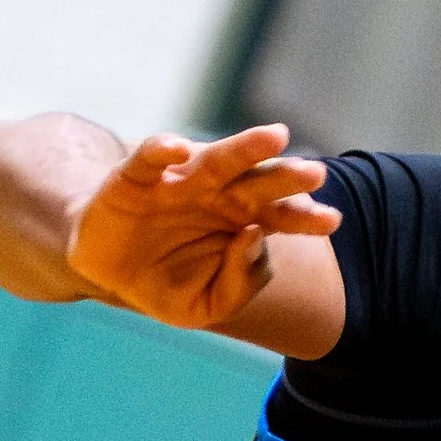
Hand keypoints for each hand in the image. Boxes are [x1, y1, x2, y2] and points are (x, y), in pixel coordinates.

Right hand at [65, 123, 339, 330]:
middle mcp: (214, 196)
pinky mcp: (134, 179)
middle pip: (257, 183)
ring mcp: (177, 184)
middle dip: (286, 177)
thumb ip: (241, 283)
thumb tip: (255, 238)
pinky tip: (179, 150)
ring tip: (276, 136)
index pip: (280, 218)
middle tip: (318, 171)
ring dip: (245, 148)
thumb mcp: (209, 303)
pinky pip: (149, 159)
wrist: (108, 272)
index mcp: (239, 223)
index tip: (332, 220)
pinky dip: (162, 151)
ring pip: (214, 159)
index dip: (305, 218)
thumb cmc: (165, 282)